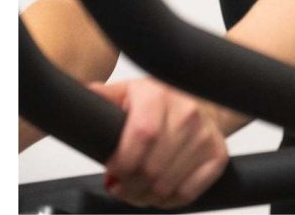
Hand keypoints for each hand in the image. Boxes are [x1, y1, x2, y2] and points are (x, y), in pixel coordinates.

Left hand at [87, 77, 229, 209]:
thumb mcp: (129, 92)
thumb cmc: (160, 102)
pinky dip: (168, 201)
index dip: (123, 161)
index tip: (112, 170)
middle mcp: (187, 112)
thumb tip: (76, 96)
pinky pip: (188, 193)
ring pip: (167, 186)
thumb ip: (103, 97)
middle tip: (120, 187)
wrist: (202, 105)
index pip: (142, 134)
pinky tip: (158, 192)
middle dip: (129, 186)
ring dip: (145, 197)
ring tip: (135, 191)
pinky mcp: (218, 155)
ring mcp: (205, 135)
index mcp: (159, 94)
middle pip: (152, 167)